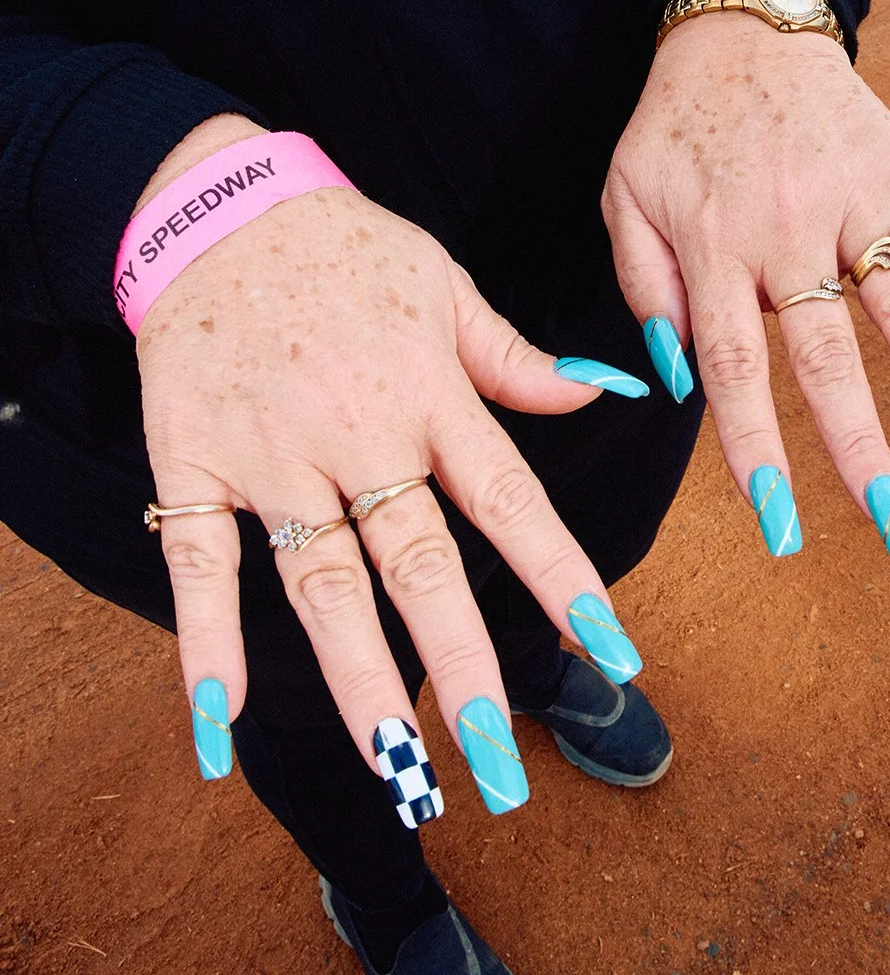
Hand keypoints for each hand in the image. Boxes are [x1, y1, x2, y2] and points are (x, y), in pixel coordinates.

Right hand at [137, 116, 644, 804]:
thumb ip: (516, 357)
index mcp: (429, 392)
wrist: (219, 205)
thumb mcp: (445, 283)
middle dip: (465, 668)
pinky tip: (220, 721)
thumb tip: (605, 389)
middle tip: (499, 769)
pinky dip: (204, 642)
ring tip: (397, 768)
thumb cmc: (345, 244)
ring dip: (360, 679)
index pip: (509, 500)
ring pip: (321, 580)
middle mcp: (357, 432)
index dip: (560, 577)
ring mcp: (273, 453)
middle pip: (418, 565)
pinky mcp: (195, 461)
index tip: (610, 648)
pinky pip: (198, 562)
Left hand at [602, 15, 889, 565]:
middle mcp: (792, 231)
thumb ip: (645, 289)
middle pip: (832, 359)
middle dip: (864, 453)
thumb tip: (681, 380)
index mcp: (717, 246)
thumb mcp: (623, 199)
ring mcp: (856, 198)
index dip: (757, 449)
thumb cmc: (674, 124)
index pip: (737, 369)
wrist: (735, 24)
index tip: (778, 526)